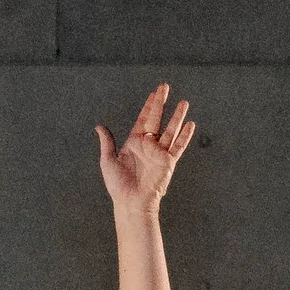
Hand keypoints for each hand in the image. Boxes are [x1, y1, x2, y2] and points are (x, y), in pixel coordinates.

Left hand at [96, 82, 195, 212]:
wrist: (131, 202)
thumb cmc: (118, 185)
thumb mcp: (108, 160)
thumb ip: (107, 142)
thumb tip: (99, 127)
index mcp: (134, 143)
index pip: (143, 119)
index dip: (148, 106)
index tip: (154, 94)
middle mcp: (148, 145)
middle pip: (157, 119)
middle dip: (161, 102)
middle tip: (165, 87)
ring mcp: (159, 153)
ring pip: (170, 130)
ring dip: (177, 116)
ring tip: (184, 102)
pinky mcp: (168, 162)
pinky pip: (178, 146)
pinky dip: (185, 136)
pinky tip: (190, 124)